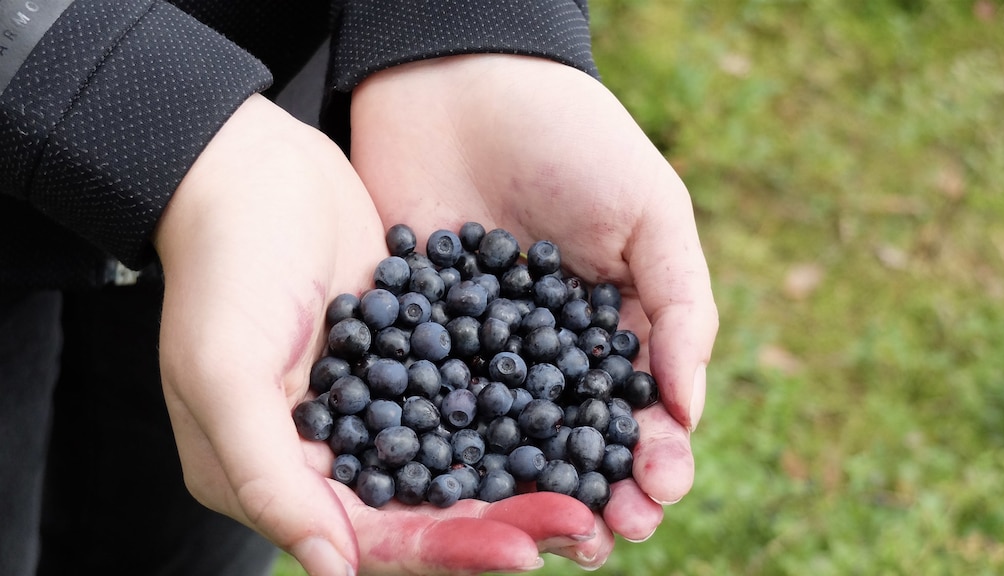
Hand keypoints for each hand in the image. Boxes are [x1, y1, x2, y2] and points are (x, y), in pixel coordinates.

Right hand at [154, 94, 596, 574]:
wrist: (253, 167)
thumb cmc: (224, 269)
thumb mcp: (225, 375)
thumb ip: (270, 477)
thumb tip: (332, 573)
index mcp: (283, 478)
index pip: (375, 539)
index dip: (449, 550)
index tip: (524, 553)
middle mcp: (334, 456)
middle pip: (430, 508)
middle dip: (504, 520)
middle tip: (581, 524)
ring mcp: (377, 406)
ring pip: (459, 458)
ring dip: (520, 473)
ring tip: (592, 483)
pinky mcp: (411, 357)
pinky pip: (467, 396)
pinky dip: (514, 408)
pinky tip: (573, 412)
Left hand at [349, 54, 718, 565]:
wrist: (461, 80)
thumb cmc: (572, 137)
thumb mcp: (651, 210)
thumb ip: (680, 306)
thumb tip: (689, 408)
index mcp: (615, 325)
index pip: (641, 409)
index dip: (654, 455)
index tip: (656, 489)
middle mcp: (550, 351)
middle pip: (577, 440)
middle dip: (596, 491)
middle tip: (605, 536)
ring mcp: (483, 350)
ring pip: (507, 440)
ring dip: (526, 493)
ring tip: (541, 535)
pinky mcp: (418, 337)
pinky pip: (433, 404)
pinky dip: (446, 450)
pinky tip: (456, 488)